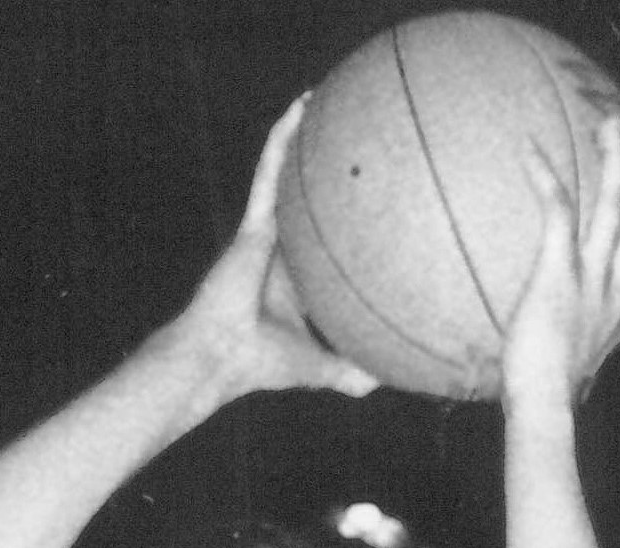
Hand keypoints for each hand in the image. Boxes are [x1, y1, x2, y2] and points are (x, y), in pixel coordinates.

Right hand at [185, 98, 381, 403]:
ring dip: (302, 137)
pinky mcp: (253, 223)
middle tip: (354, 140)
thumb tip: (398, 376)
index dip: (344, 222)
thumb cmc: (263, 365)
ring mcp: (265, 232)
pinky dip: (283, 139)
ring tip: (323, 99)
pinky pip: (270, 171)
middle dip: (324, 169)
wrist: (221, 356)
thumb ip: (356, 371)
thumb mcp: (324, 368)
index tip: (373, 201)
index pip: (325, 242)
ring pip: (288, 174)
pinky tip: (301, 106)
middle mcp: (281, 249)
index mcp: (296, 277)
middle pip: (307, 199)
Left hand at [499, 105, 619, 414]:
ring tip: (613, 118)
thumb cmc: (550, 394)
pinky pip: (559, 210)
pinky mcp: (561, 270)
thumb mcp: (580, 369)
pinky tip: (529, 149)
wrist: (544, 405)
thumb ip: (582, 352)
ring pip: (616, 202)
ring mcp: (594, 275)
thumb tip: (571, 370)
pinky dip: (546, 176)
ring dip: (617, 155)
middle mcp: (618, 287)